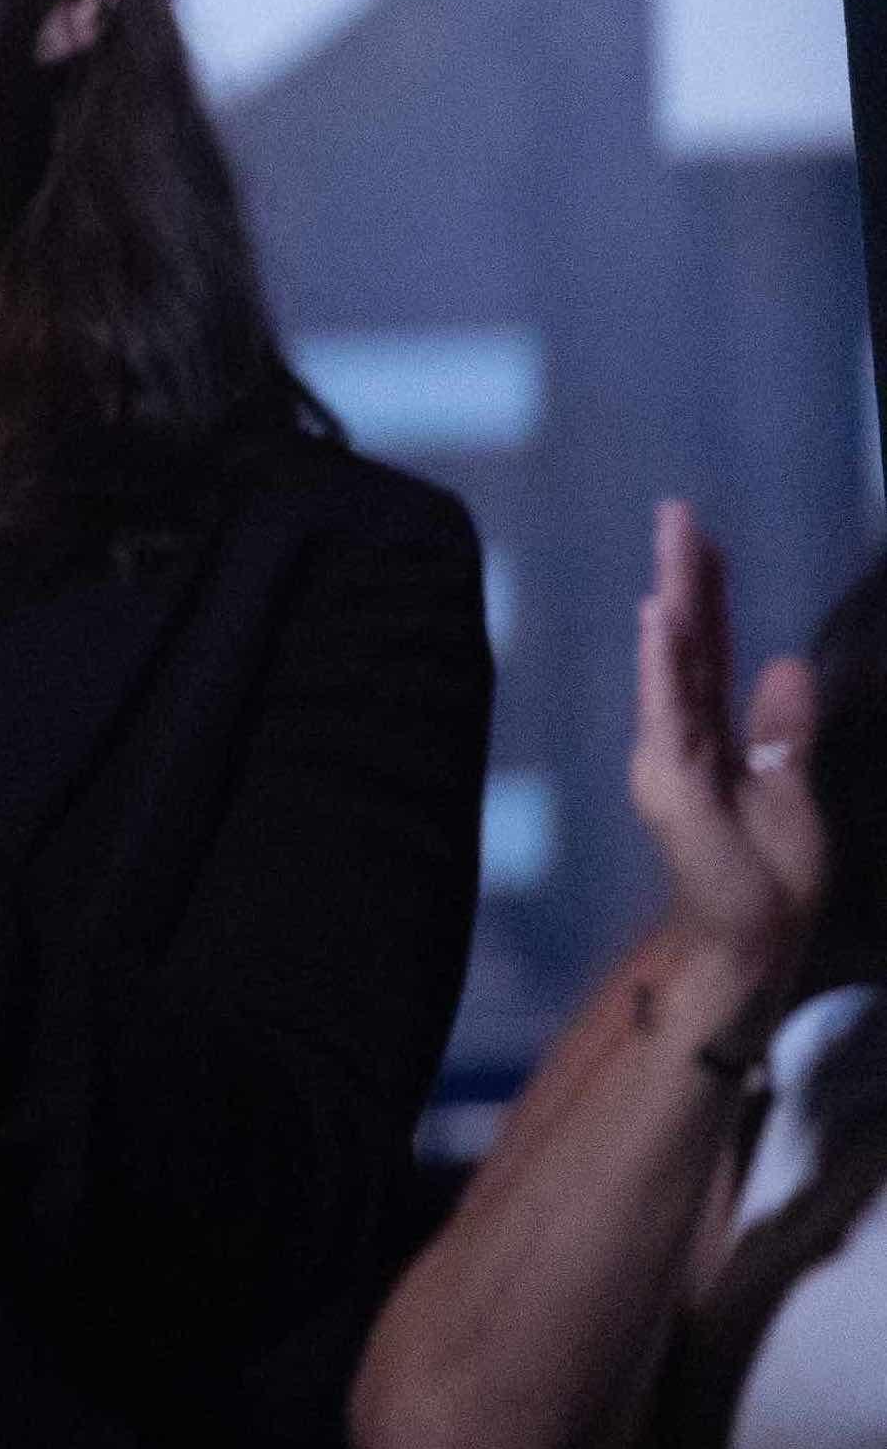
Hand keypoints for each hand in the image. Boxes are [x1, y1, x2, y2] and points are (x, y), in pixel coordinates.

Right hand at [636, 496, 824, 993]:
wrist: (754, 937)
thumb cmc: (767, 874)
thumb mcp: (791, 787)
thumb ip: (783, 727)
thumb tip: (789, 661)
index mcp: (710, 731)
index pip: (707, 646)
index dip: (707, 590)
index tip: (703, 535)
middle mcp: (680, 733)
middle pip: (684, 641)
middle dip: (682, 574)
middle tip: (676, 511)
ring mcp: (670, 754)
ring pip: (673, 666)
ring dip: (672, 603)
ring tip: (672, 548)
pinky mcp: (671, 781)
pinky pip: (666, 711)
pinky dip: (661, 662)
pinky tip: (658, 620)